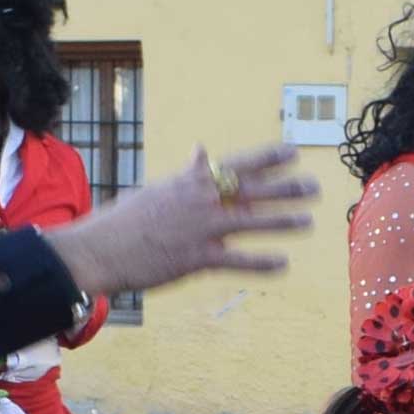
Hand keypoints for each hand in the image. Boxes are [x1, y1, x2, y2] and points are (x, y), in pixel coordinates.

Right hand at [41, 147, 318, 299]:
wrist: (99, 249)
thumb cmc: (126, 219)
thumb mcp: (159, 189)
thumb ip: (188, 172)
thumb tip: (202, 149)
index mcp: (190, 182)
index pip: (237, 164)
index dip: (268, 158)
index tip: (293, 151)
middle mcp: (199, 201)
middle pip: (251, 191)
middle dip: (286, 188)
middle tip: (314, 188)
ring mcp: (199, 229)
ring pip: (249, 222)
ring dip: (282, 222)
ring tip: (308, 221)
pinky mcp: (195, 258)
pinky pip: (235, 260)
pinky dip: (260, 262)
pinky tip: (282, 263)